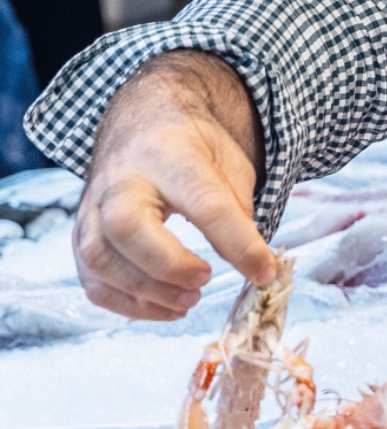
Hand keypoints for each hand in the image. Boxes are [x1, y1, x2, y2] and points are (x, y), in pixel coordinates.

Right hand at [73, 51, 275, 319]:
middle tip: (205, 281)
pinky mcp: (81, 233)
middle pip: (127, 228)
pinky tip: (163, 306)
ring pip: (101, 259)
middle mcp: (123, 179)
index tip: (264, 272)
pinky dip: (126, 303)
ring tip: (189, 300)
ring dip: (147, 293)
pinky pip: (92, 280)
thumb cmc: (191, 144)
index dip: (238, 243)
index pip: (205, 203)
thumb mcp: (228, 160)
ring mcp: (94, 207)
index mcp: (171, 155)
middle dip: (168, 266)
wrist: (143, 122)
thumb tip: (254, 261)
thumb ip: (238, 207)